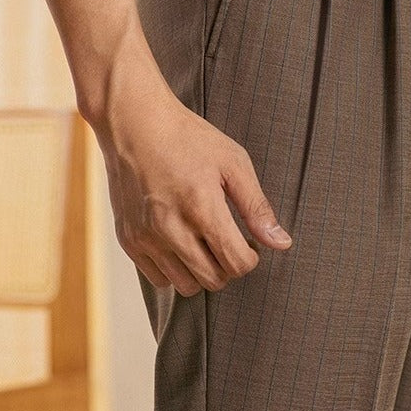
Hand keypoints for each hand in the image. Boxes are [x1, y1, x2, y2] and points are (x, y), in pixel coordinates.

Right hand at [90, 78, 293, 295]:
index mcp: (202, 207)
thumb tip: (281, 243)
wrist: (135, 124)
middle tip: (228, 241)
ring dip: (202, 271)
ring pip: (185, 286)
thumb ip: (257, 207)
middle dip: (229, 266)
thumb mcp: (233, 163)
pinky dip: (174, 269)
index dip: (251, 258)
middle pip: (213, 280)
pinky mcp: (128, 240)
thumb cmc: (189, 139)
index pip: (237, 263)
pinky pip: (158, 279)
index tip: (249, 243)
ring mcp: (146, 237)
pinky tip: (181, 243)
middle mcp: (170, 228)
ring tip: (204, 242)